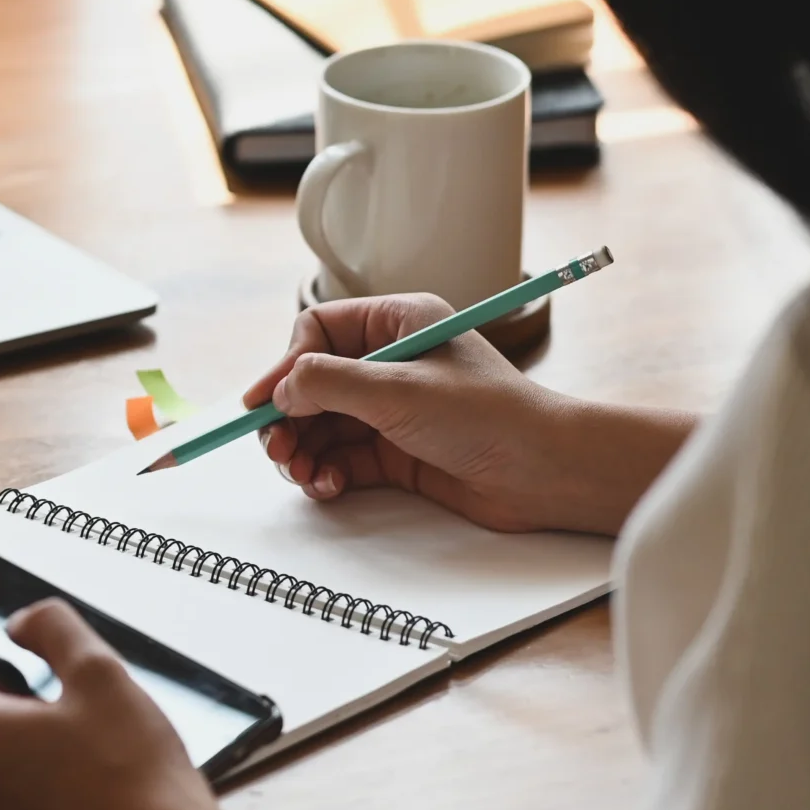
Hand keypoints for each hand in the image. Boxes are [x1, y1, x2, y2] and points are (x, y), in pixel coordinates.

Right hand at [245, 293, 693, 536]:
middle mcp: (391, 362)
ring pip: (321, 425)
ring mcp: (393, 409)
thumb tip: (280, 391)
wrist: (546, 472)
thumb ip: (327, 383)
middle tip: (276, 448)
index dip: (284, 366)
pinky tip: (327, 486)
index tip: (263, 402)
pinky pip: (341, 458)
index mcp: (397, 324)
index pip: (317, 332)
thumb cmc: (489, 415)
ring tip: (300, 474)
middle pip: (311, 384)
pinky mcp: (398, 452)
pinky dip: (325, 473)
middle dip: (287, 418)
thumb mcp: (397, 389)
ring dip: (302, 450)